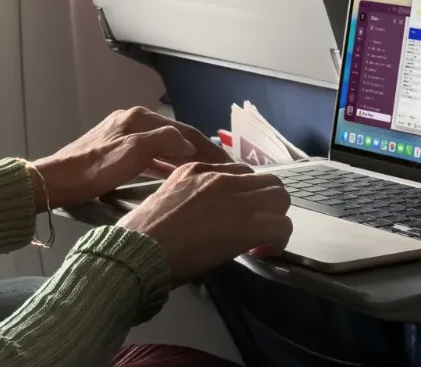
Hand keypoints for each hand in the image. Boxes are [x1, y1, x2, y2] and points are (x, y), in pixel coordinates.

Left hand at [30, 107, 231, 210]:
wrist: (55, 182)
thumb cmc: (94, 169)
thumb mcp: (133, 153)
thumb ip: (164, 143)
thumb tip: (188, 144)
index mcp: (139, 118)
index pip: (184, 130)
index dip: (209, 147)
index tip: (230, 164)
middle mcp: (133, 121)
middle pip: (175, 136)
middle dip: (199, 152)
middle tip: (224, 170)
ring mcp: (123, 136)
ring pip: (163, 147)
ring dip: (185, 159)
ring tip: (206, 174)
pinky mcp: (115, 152)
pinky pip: (150, 156)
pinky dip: (166, 164)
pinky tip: (175, 175)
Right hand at [118, 162, 292, 280]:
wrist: (140, 249)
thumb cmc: (144, 231)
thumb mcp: (166, 195)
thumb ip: (191, 193)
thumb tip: (209, 211)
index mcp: (199, 168)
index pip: (241, 173)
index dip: (246, 195)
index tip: (239, 214)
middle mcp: (221, 177)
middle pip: (268, 181)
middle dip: (269, 204)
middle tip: (257, 225)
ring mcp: (235, 199)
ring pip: (280, 197)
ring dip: (276, 218)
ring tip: (262, 239)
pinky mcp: (245, 225)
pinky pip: (280, 226)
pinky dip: (277, 240)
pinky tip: (262, 251)